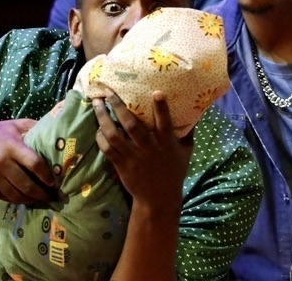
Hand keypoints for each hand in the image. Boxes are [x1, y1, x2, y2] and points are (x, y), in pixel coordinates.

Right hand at [0, 119, 55, 203]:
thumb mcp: (15, 125)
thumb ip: (34, 127)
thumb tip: (55, 132)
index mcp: (11, 146)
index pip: (34, 163)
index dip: (46, 175)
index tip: (54, 182)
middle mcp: (1, 162)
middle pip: (26, 184)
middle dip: (41, 193)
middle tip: (51, 196)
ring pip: (15, 194)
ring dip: (30, 200)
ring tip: (40, 200)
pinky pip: (4, 197)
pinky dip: (16, 200)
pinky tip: (24, 198)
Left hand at [92, 91, 192, 209]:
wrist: (159, 199)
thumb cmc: (174, 171)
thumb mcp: (186, 151)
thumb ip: (188, 132)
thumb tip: (195, 111)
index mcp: (166, 143)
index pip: (164, 122)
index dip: (161, 108)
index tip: (156, 92)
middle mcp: (148, 148)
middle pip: (132, 125)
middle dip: (119, 107)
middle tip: (108, 92)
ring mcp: (133, 157)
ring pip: (114, 135)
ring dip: (103, 119)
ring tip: (96, 104)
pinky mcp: (122, 166)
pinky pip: (108, 150)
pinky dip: (101, 138)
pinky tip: (98, 128)